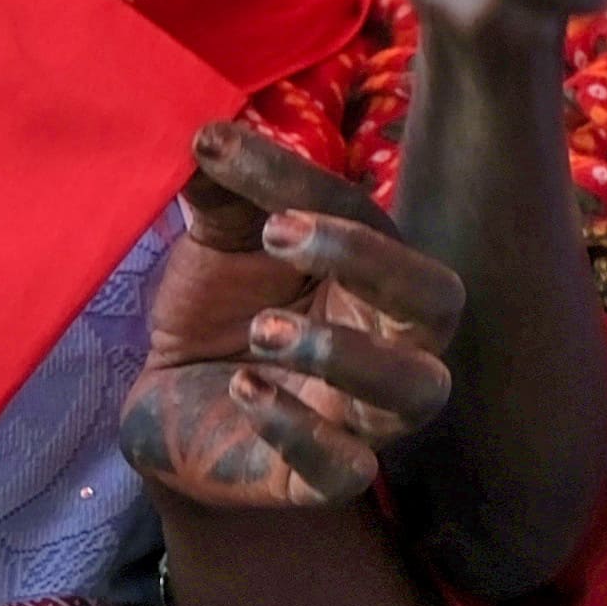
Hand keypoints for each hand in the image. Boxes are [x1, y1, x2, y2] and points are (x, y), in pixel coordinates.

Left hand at [121, 122, 463, 508]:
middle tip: (279, 235)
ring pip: (416, 390)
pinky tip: (246, 393)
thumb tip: (206, 127)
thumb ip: (222, 192)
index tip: (218, 148)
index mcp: (372, 271)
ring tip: (262, 333)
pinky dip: (301, 434)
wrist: (169, 406)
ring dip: (347, 354)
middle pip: (437, 297)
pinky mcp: (321, 477)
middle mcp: (391, 339)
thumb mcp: (217, 244)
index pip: (361, 212)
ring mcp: (364, 414)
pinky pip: (346, 472)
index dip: (296, 181)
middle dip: (369, 261)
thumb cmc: (217, 310)